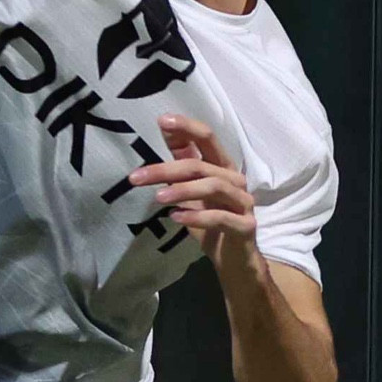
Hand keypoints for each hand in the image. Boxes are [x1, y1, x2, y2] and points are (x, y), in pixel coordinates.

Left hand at [128, 114, 259, 271]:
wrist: (234, 260)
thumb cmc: (210, 221)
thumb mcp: (191, 191)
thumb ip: (181, 162)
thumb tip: (164, 128)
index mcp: (223, 167)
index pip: (208, 138)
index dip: (187, 127)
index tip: (162, 120)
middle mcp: (235, 180)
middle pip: (201, 165)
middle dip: (166, 169)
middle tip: (135, 177)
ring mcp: (243, 202)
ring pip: (212, 187)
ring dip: (182, 190)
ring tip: (156, 197)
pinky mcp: (246, 226)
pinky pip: (220, 218)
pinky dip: (196, 216)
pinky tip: (176, 218)